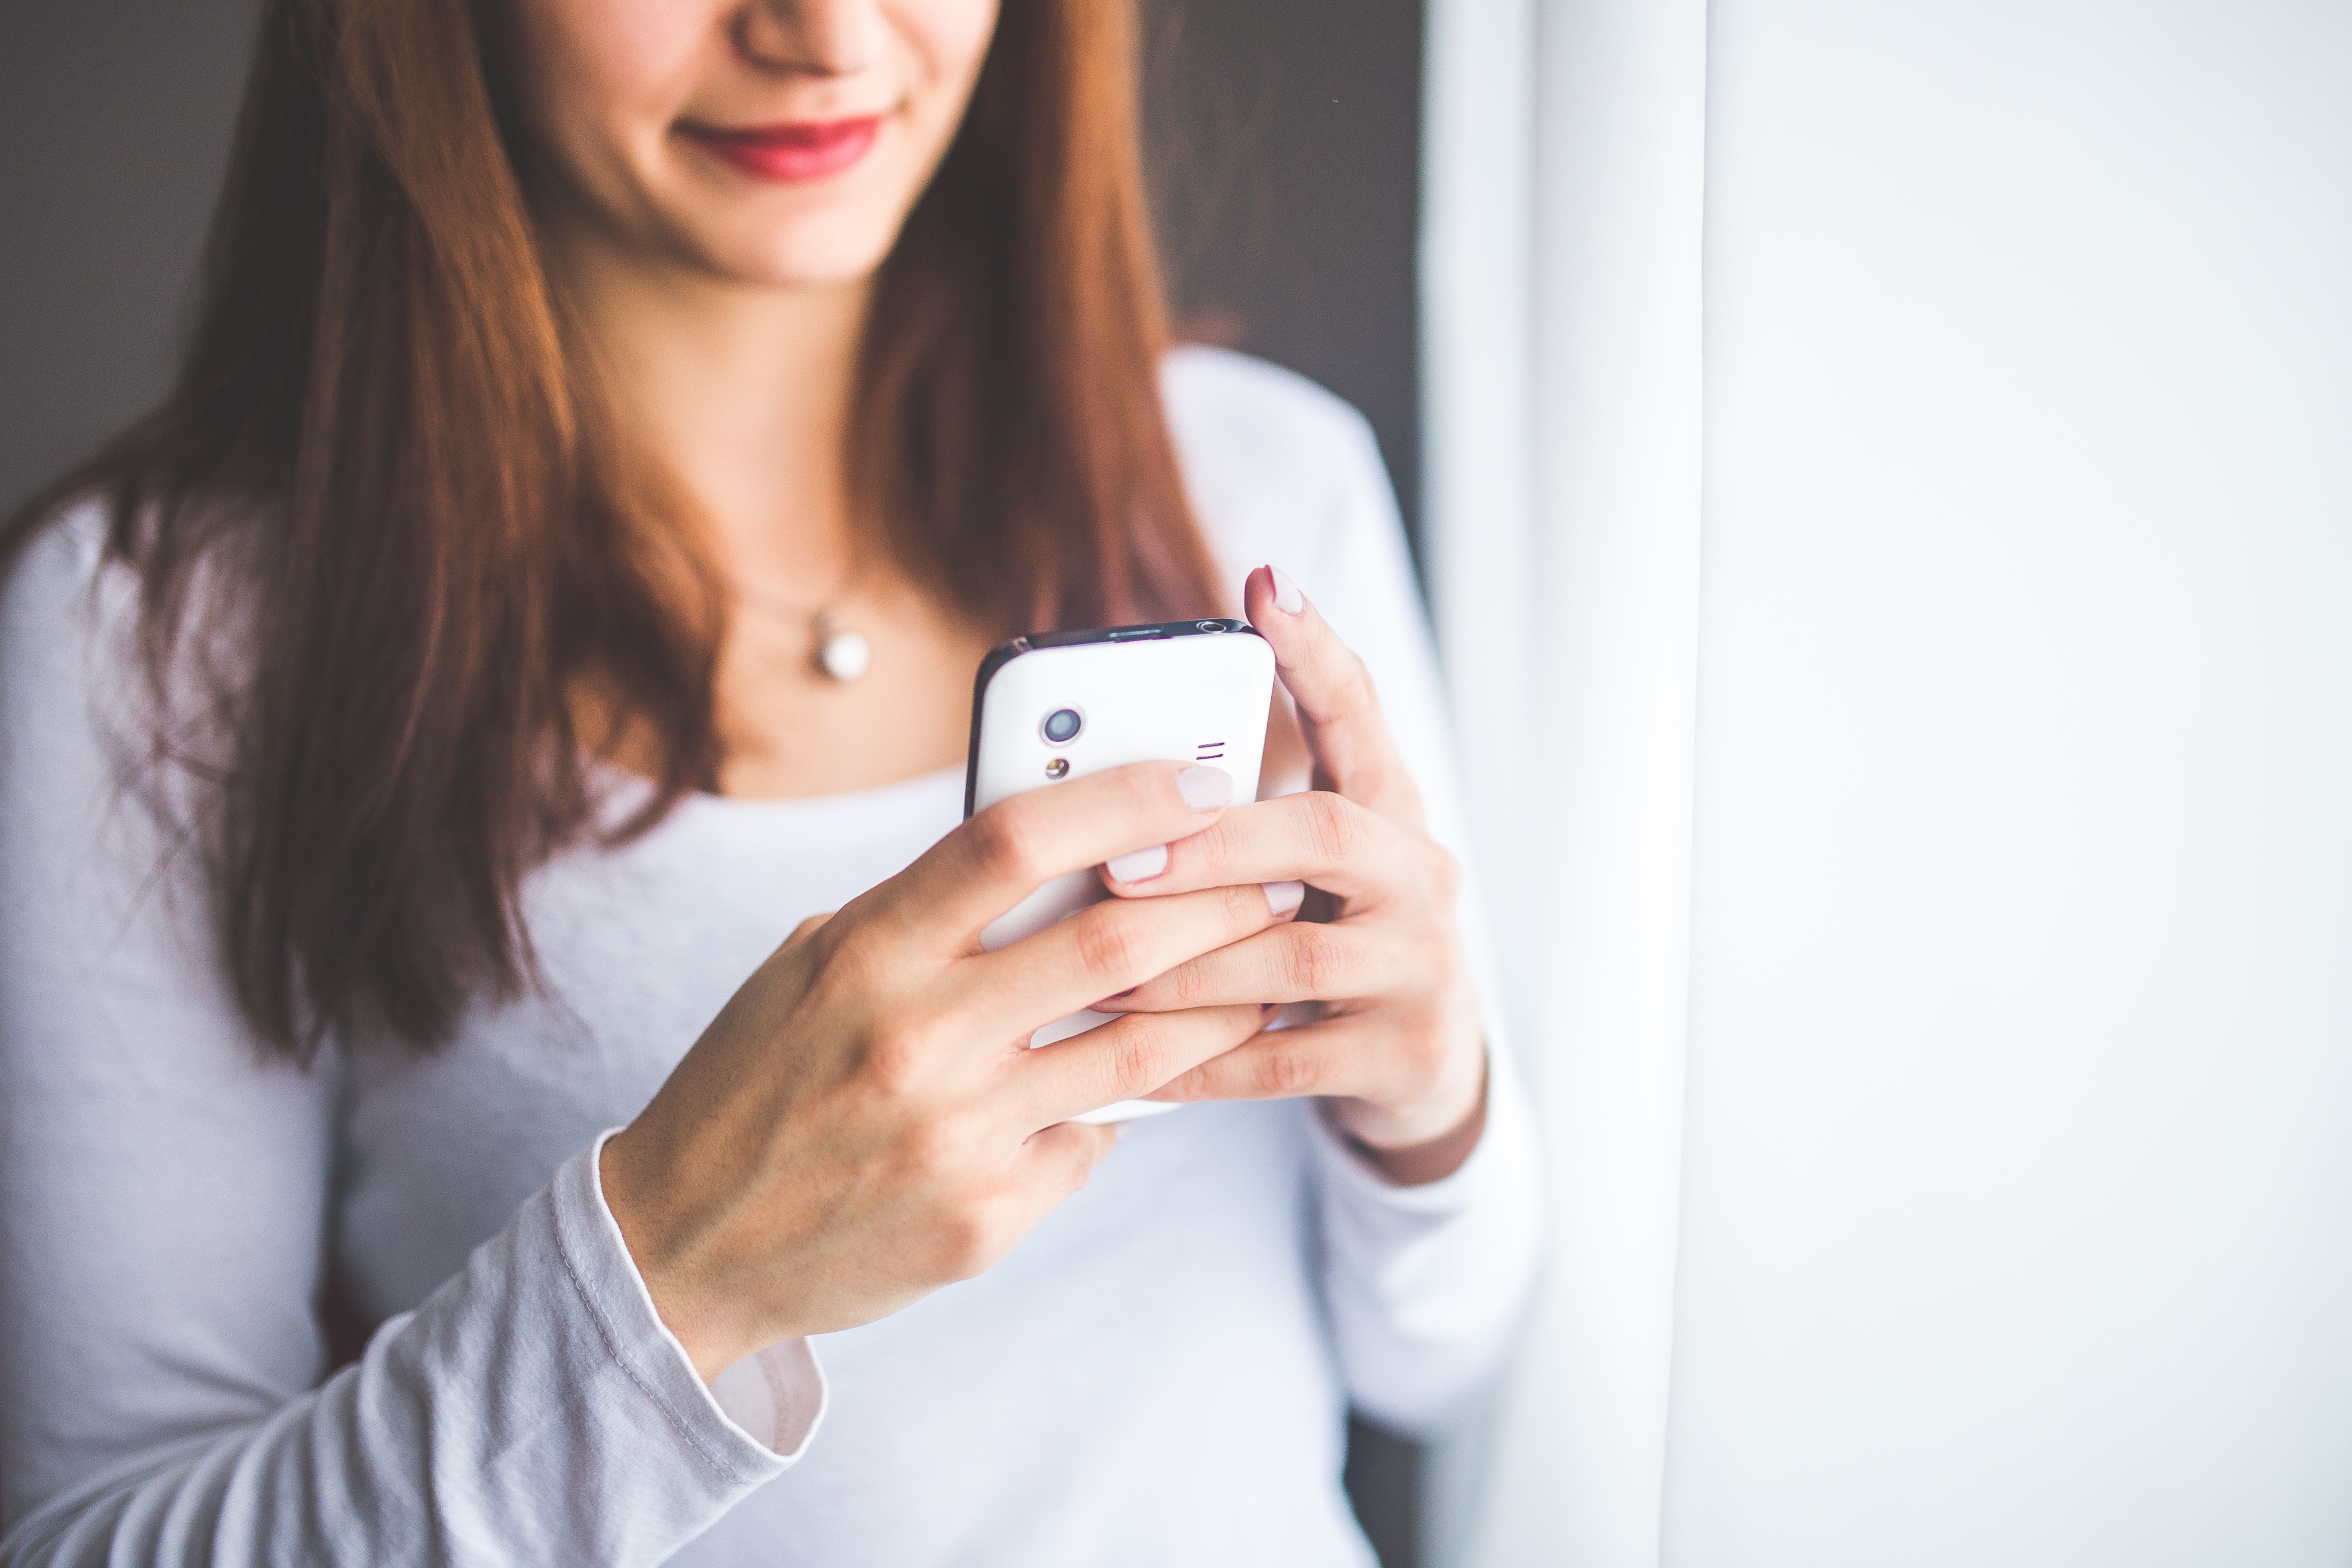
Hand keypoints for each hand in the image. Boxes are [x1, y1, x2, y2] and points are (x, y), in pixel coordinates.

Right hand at [599, 761, 1295, 1378]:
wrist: (684, 1247)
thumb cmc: (758, 1081)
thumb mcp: (814, 967)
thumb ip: (925, 914)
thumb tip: (1061, 857)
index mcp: (866, 952)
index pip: (1014, 840)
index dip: (1123, 796)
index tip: (1200, 777)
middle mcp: (916, 1037)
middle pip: (1110, 941)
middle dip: (1219, 898)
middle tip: (1278, 873)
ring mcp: (956, 1135)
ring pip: (1138, 1051)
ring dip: (1220, 1002)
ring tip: (1267, 968)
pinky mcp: (985, 1216)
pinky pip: (1093, 1141)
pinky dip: (1128, 1107)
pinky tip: (1153, 1083)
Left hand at [1093, 566, 1488, 1184]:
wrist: (1425, 1063)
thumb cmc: (1332, 937)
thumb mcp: (1306, 867)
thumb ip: (1240, 817)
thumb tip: (1107, 773)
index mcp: (1389, 810)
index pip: (1359, 714)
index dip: (1316, 652)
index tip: (1265, 586)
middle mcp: (1421, 875)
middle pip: (1325, 834)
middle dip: (1215, 847)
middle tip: (1117, 862)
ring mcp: (1422, 965)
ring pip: (1297, 958)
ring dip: (1189, 966)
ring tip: (1100, 973)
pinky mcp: (1406, 1051)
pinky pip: (1289, 1060)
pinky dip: (1206, 1062)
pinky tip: (1139, 1068)